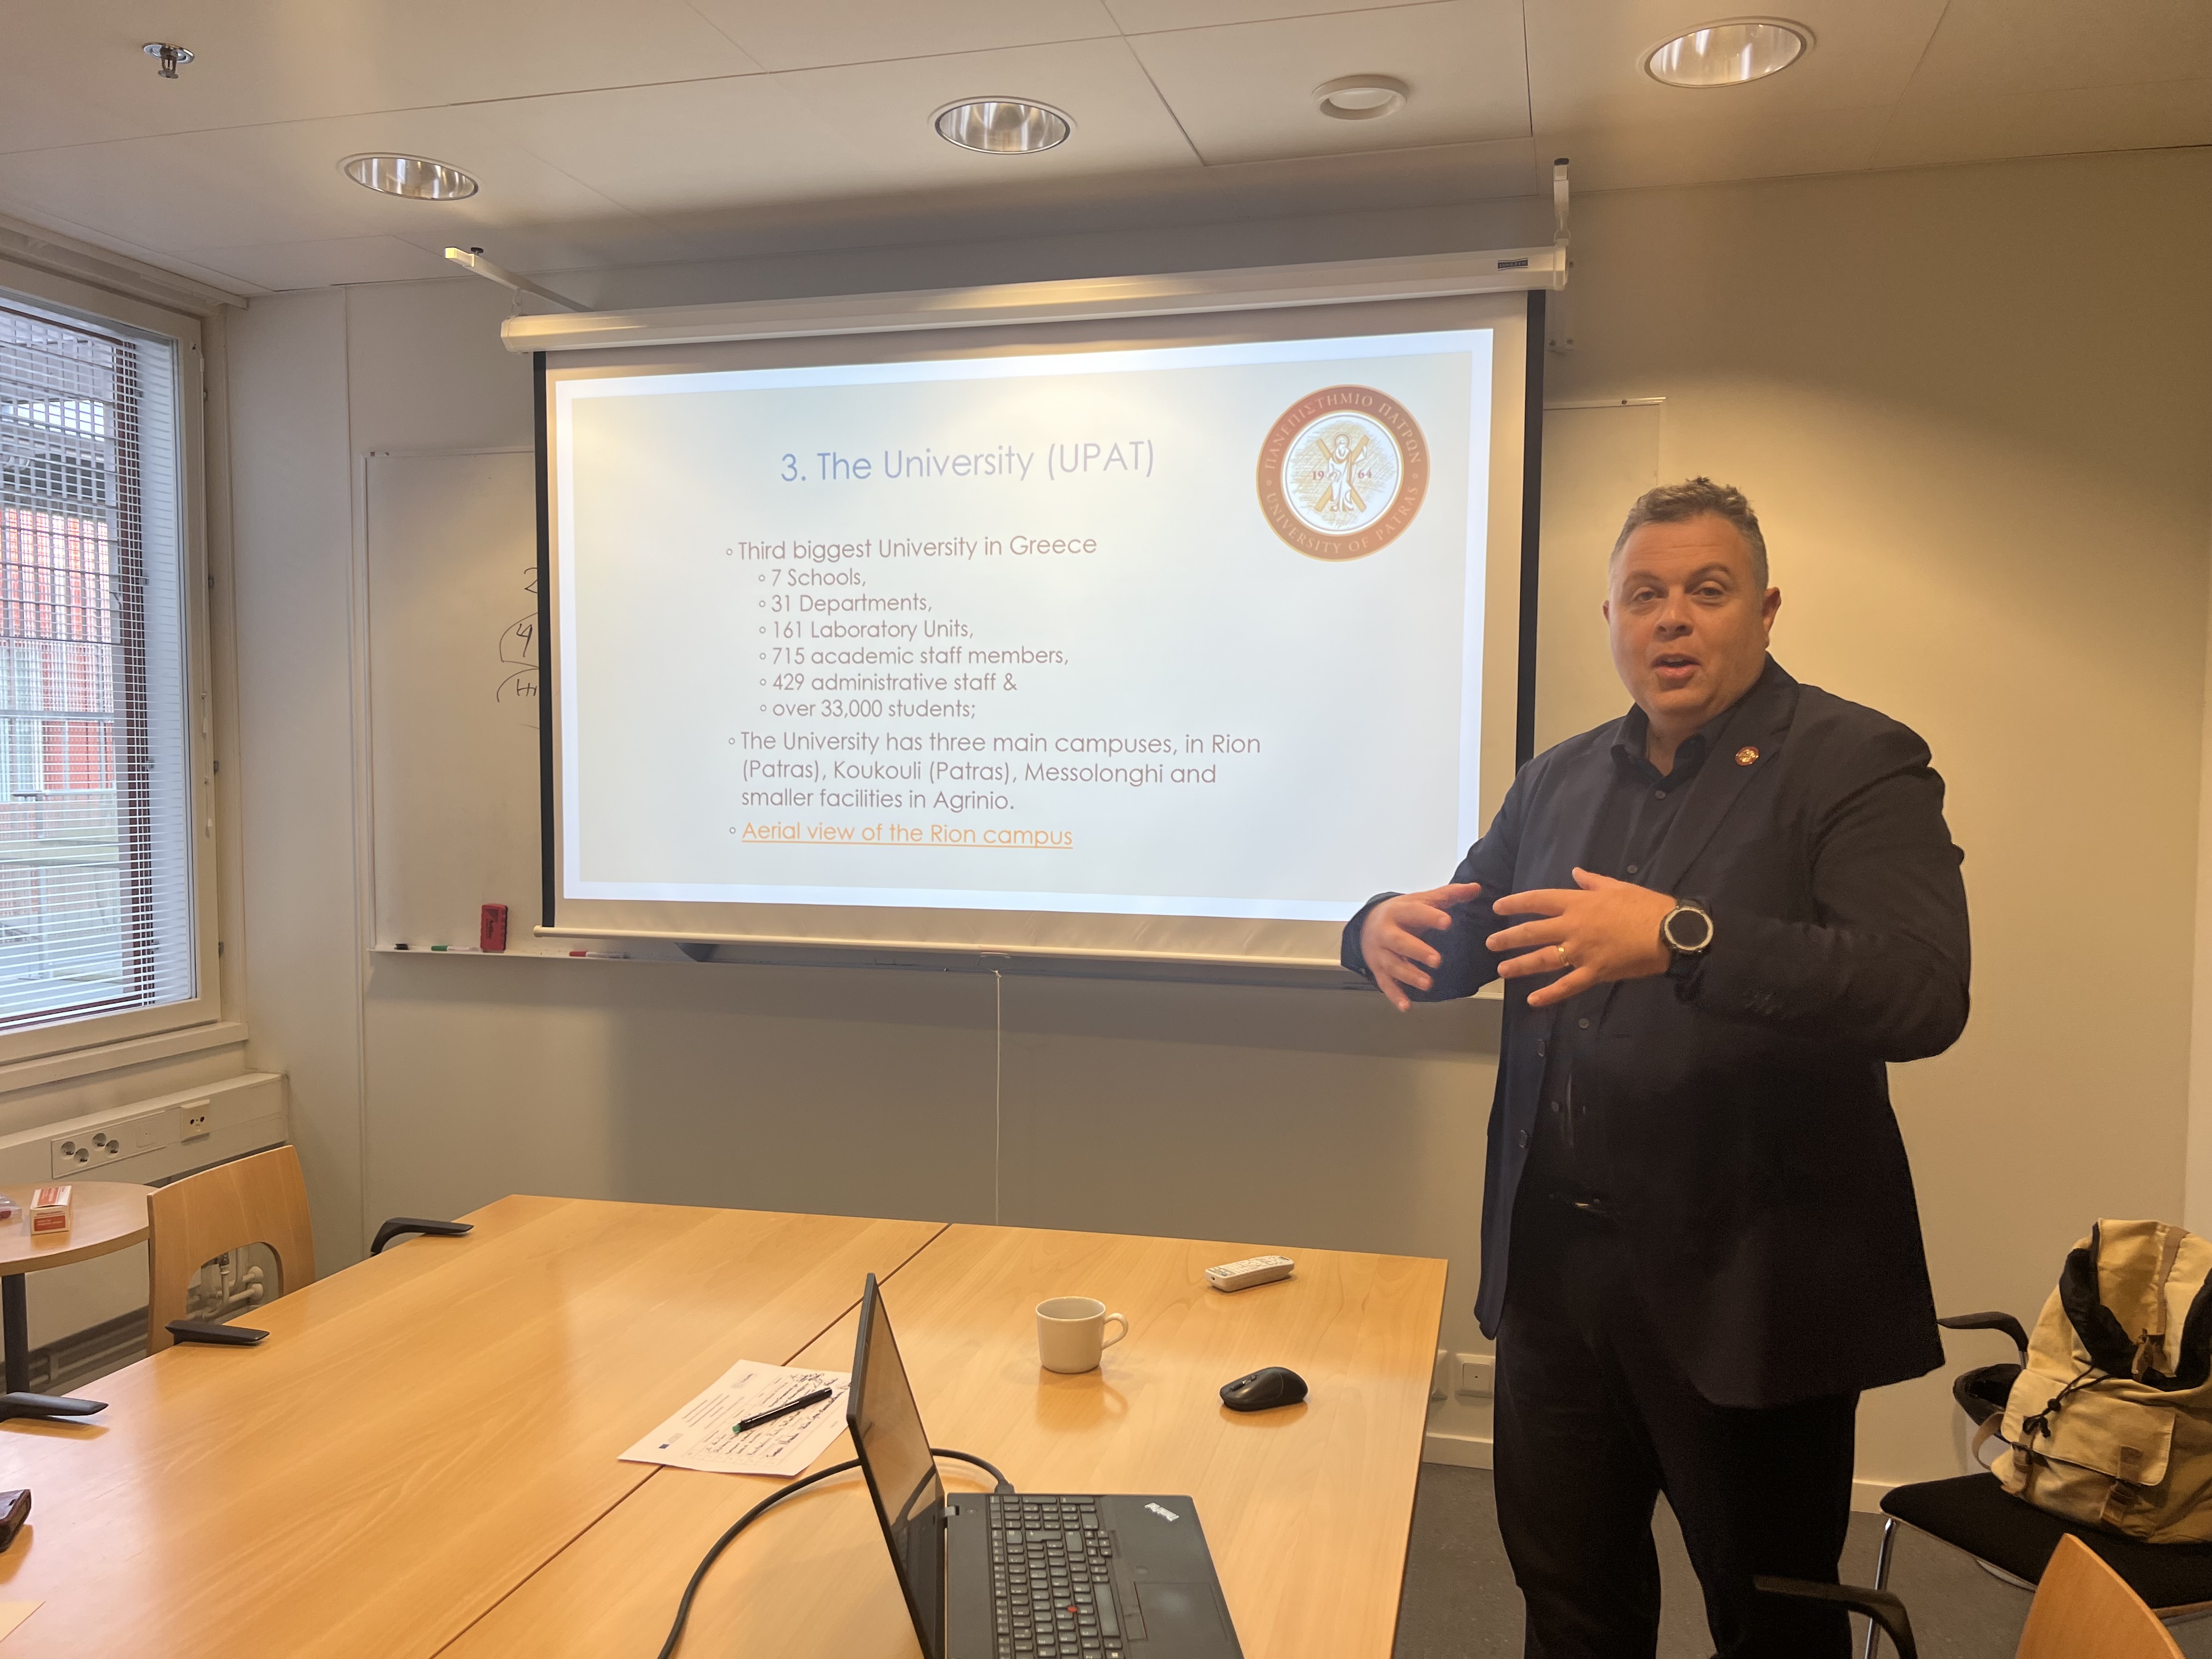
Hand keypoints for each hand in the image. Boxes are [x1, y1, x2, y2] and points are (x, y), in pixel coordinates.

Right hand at [1360, 882, 1486, 1011]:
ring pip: (1393, 965)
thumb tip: (1475, 887)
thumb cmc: (1401, 913)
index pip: (1414, 912)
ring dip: (1410, 975)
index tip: (1447, 922)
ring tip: (1428, 984)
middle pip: (1399, 941)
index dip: (1430, 917)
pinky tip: (1407, 1006)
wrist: (1366, 925)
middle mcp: (1385, 932)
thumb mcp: (1421, 900)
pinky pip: (1386, 984)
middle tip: (1437, 960)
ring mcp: (1380, 953)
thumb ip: (1448, 895)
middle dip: (1417, 951)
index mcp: (1398, 911)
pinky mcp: (1378, 970)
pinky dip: (1396, 996)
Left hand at [1486, 869, 1674, 1007]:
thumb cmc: (1646, 906)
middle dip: (1508, 937)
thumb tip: (1576, 872)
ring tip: (1501, 970)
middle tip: (1490, 943)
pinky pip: (1567, 986)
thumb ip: (1592, 881)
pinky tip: (1532, 1000)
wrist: (1670, 931)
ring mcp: (1582, 951)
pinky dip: (1549, 995)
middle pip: (1533, 931)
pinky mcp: (1595, 972)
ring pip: (1543, 959)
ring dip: (1519, 965)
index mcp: (1579, 903)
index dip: (1516, 903)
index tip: (1498, 907)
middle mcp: (1574, 927)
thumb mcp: (1617, 886)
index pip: (1538, 901)